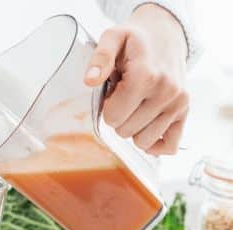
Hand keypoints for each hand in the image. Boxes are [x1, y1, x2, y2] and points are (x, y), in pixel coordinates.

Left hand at [84, 4, 188, 154]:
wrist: (165, 36)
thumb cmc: (135, 40)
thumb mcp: (113, 38)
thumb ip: (100, 58)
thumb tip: (90, 80)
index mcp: (146, 76)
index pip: (114, 117)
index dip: (107, 108)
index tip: (113, 92)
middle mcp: (166, 92)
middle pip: (125, 131)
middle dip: (119, 117)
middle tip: (125, 97)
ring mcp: (178, 104)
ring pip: (143, 142)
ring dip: (134, 129)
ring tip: (136, 105)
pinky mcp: (185, 112)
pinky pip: (169, 147)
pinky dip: (154, 143)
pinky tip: (146, 126)